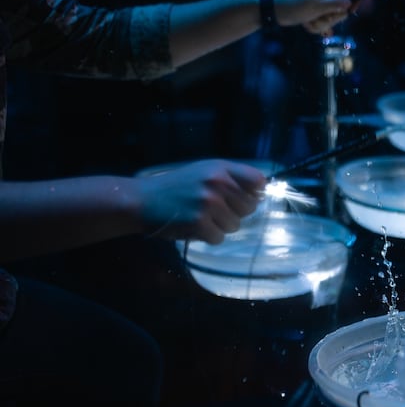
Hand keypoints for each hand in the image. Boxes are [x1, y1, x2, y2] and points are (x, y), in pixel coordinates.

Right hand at [137, 159, 266, 243]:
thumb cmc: (177, 187)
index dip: (254, 194)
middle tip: (213, 210)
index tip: (242, 199)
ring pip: (235, 225)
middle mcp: (217, 182)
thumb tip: (261, 194)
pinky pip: (219, 238)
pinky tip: (193, 227)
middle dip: (234, 213)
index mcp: (221, 168)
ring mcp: (208, 202)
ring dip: (220, 226)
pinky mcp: (198, 222)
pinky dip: (207, 237)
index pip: (258, 181)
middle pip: (250, 208)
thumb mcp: (204, 172)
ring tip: (200, 217)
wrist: (142, 200)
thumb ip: (232, 178)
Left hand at [274, 0, 359, 34]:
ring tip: (309, 21)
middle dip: (333, 19)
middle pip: (342, 9)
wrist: (272, 8)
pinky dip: (314, 26)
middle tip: (320, 18)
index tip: (352, 12)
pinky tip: (306, 25)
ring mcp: (319, 5)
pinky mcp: (313, 13)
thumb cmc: (293, 5)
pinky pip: (321, 23)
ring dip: (321, 24)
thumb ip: (334, 4)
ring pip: (330, 19)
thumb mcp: (316, 7)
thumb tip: (350, 3)